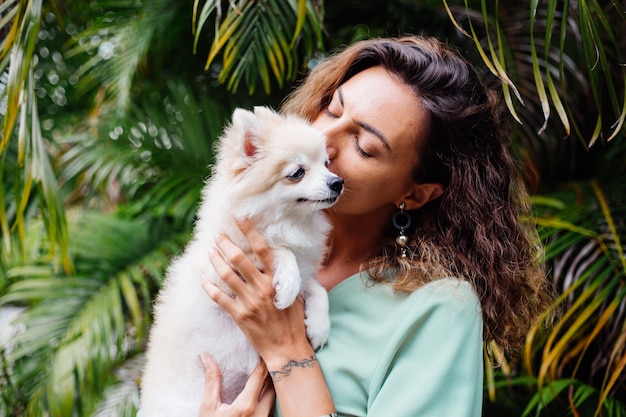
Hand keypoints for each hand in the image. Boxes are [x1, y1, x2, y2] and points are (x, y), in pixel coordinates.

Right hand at [199, 353, 274, 416]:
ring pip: (275, 396)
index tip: (262, 349)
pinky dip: (269, 395)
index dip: (262, 360)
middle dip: (270, 370)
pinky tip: (263, 389)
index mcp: (246, 407)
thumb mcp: (208, 408)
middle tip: (265, 357)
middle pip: (273, 384)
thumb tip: (206, 357)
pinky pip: (272, 406)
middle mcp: (261, 414)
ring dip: (271, 383)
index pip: (260, 376)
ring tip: (265, 371)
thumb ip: (211, 381)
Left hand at [202, 218, 309, 363]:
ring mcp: (249, 301)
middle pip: (239, 258)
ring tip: (209, 251)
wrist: (287, 348)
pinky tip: (203, 278)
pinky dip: (208, 286)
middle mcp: (263, 288)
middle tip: (217, 235)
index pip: (262, 248)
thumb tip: (279, 258)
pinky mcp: (239, 315)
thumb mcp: (295, 293)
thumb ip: (285, 276)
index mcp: (277, 280)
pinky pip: (219, 297)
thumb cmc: (293, 320)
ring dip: (215, 260)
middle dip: (226, 243)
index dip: (249, 230)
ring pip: (226, 275)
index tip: (239, 216)